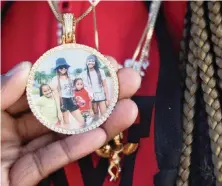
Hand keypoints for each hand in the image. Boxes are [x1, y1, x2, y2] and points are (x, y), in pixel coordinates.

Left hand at [1, 57, 140, 185]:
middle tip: (125, 81)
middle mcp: (10, 127)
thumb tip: (27, 66)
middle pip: (60, 108)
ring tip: (128, 109)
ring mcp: (20, 152)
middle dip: (94, 94)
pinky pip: (53, 160)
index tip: (96, 63)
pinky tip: (101, 136)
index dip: (69, 73)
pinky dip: (77, 149)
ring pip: (63, 134)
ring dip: (97, 123)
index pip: (39, 86)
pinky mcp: (26, 177)